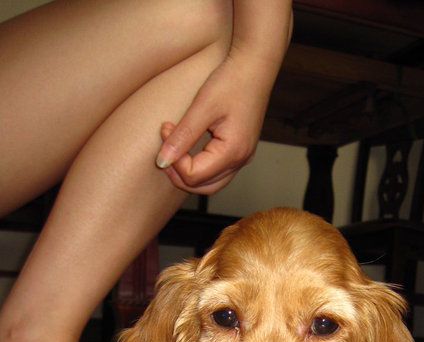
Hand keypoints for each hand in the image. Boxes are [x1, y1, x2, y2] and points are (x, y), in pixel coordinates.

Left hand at [155, 53, 274, 194]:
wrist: (255, 65)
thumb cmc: (232, 81)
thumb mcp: (202, 107)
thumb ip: (182, 136)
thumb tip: (162, 161)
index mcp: (233, 152)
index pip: (194, 175)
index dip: (174, 159)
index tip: (165, 129)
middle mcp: (240, 160)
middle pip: (203, 188)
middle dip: (179, 175)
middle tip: (164, 152)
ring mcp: (242, 157)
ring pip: (211, 184)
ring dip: (189, 174)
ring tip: (174, 151)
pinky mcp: (240, 150)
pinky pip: (218, 172)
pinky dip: (200, 168)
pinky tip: (188, 151)